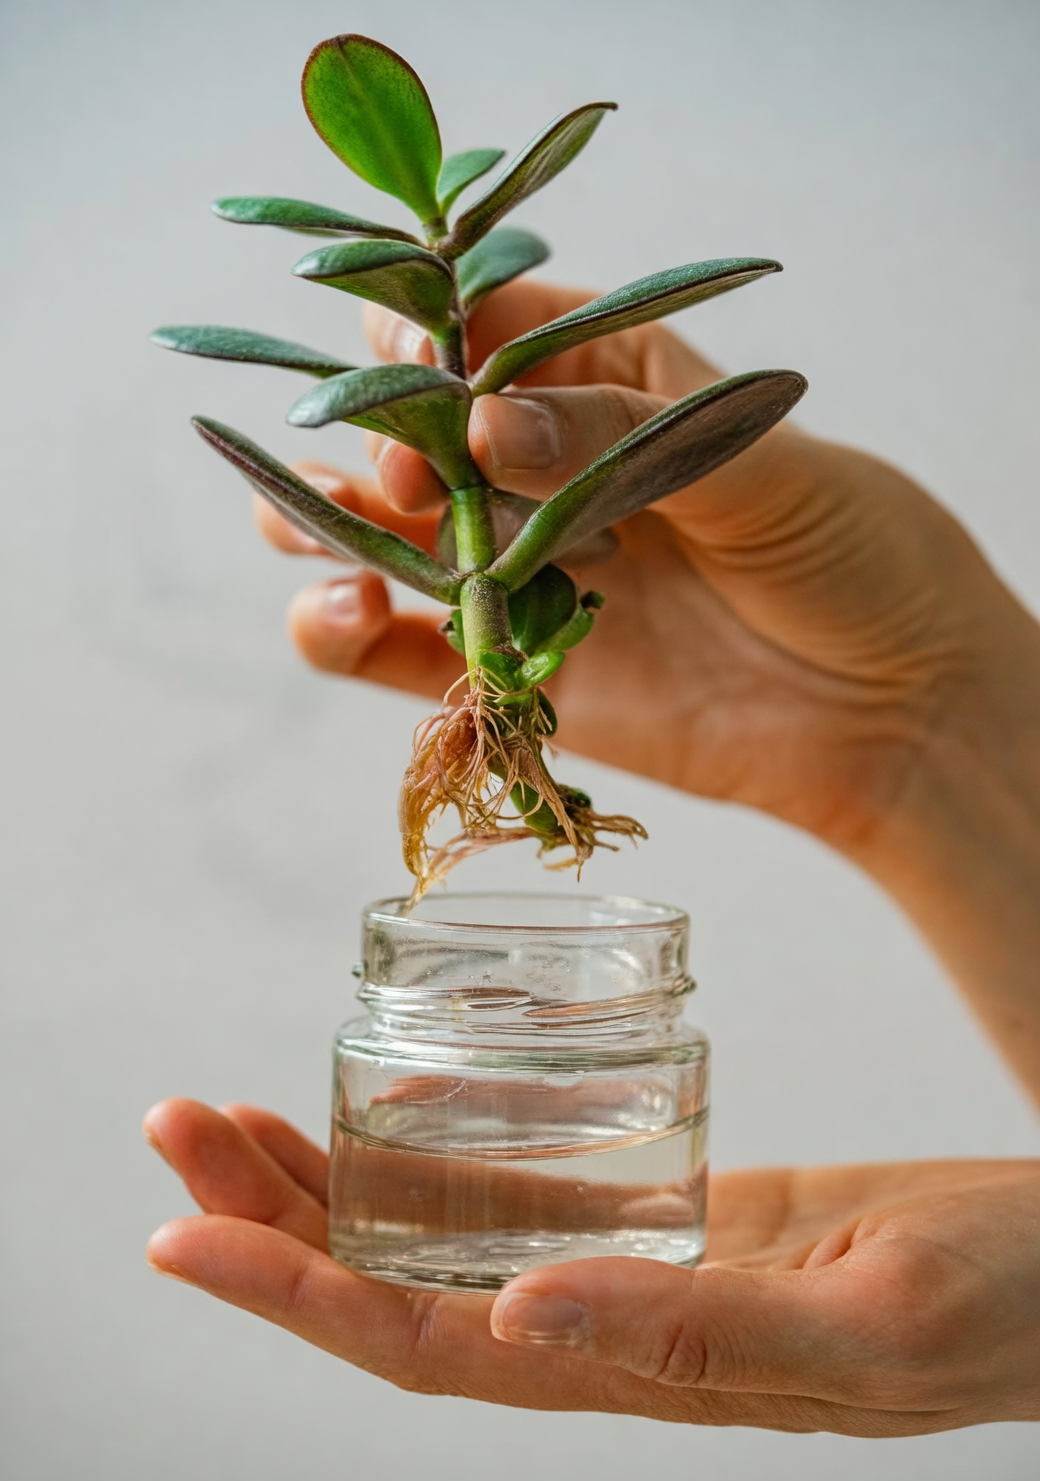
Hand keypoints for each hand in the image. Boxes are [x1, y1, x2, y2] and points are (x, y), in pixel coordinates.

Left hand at [143, 1098, 1039, 1434]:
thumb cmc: (1002, 1301)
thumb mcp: (864, 1320)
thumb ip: (699, 1334)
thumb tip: (521, 1321)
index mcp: (642, 1374)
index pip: (424, 1345)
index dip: (293, 1295)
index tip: (179, 1237)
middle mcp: (612, 1333)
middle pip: (403, 1287)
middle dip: (275, 1217)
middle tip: (175, 1131)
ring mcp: (639, 1272)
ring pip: (450, 1239)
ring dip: (333, 1183)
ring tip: (233, 1118)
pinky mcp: (679, 1215)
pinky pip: (530, 1194)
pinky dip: (443, 1156)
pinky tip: (388, 1113)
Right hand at [255, 281, 1039, 1097]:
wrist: (896, 713)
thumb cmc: (858, 558)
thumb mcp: (760, 466)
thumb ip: (620, 440)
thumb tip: (487, 426)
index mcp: (612, 384)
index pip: (489, 334)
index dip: (430, 335)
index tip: (411, 358)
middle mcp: (548, 472)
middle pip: (412, 432)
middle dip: (376, 438)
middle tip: (402, 476)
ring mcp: (521, 572)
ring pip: (380, 534)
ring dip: (321, 519)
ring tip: (305, 525)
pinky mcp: (509, 669)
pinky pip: (398, 650)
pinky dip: (343, 630)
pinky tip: (337, 613)